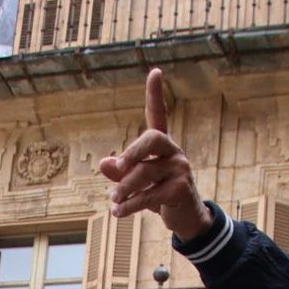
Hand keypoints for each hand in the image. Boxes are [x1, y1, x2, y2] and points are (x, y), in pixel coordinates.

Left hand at [97, 69, 213, 241]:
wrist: (185, 217)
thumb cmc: (158, 193)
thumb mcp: (136, 181)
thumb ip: (119, 171)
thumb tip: (104, 163)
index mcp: (162, 145)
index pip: (158, 114)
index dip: (156, 94)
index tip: (156, 72)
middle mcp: (173, 151)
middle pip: (152, 138)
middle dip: (132, 152)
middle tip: (118, 167)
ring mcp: (180, 169)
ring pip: (145, 173)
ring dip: (124, 189)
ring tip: (113, 201)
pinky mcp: (180, 189)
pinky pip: (149, 195)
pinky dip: (130, 205)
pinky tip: (118, 212)